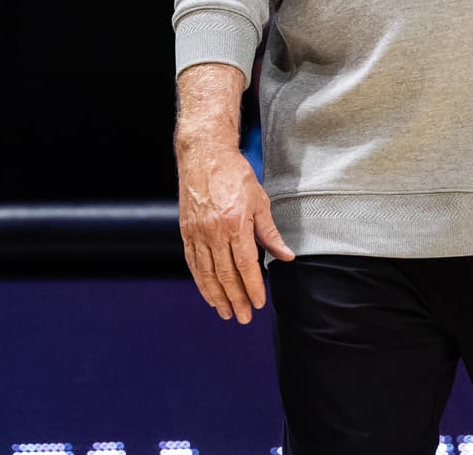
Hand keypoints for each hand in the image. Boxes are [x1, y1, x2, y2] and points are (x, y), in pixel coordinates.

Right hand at [178, 142, 293, 323]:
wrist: (205, 156)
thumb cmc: (235, 175)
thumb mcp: (260, 201)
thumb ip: (270, 233)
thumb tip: (286, 256)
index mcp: (235, 224)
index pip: (245, 265)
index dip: (253, 287)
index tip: (259, 303)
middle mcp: (214, 232)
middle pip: (225, 275)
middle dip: (236, 299)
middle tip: (243, 317)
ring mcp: (197, 233)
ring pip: (206, 273)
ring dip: (217, 296)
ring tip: (226, 312)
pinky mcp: (186, 232)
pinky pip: (193, 263)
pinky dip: (201, 281)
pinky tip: (209, 293)